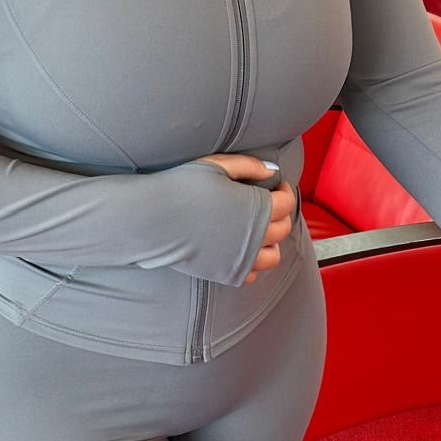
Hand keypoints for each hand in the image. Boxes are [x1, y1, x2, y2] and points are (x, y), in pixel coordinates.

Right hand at [193, 152, 297, 283]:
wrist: (154, 218)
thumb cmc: (182, 187)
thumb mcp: (216, 165)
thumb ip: (248, 165)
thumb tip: (271, 171)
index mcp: (257, 208)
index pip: (287, 203)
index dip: (286, 191)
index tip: (278, 186)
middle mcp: (255, 236)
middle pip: (283, 229)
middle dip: (280, 215)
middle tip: (269, 205)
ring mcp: (242, 259)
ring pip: (273, 256)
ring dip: (271, 242)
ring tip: (259, 230)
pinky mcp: (226, 273)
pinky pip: (253, 274)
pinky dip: (254, 263)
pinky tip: (243, 250)